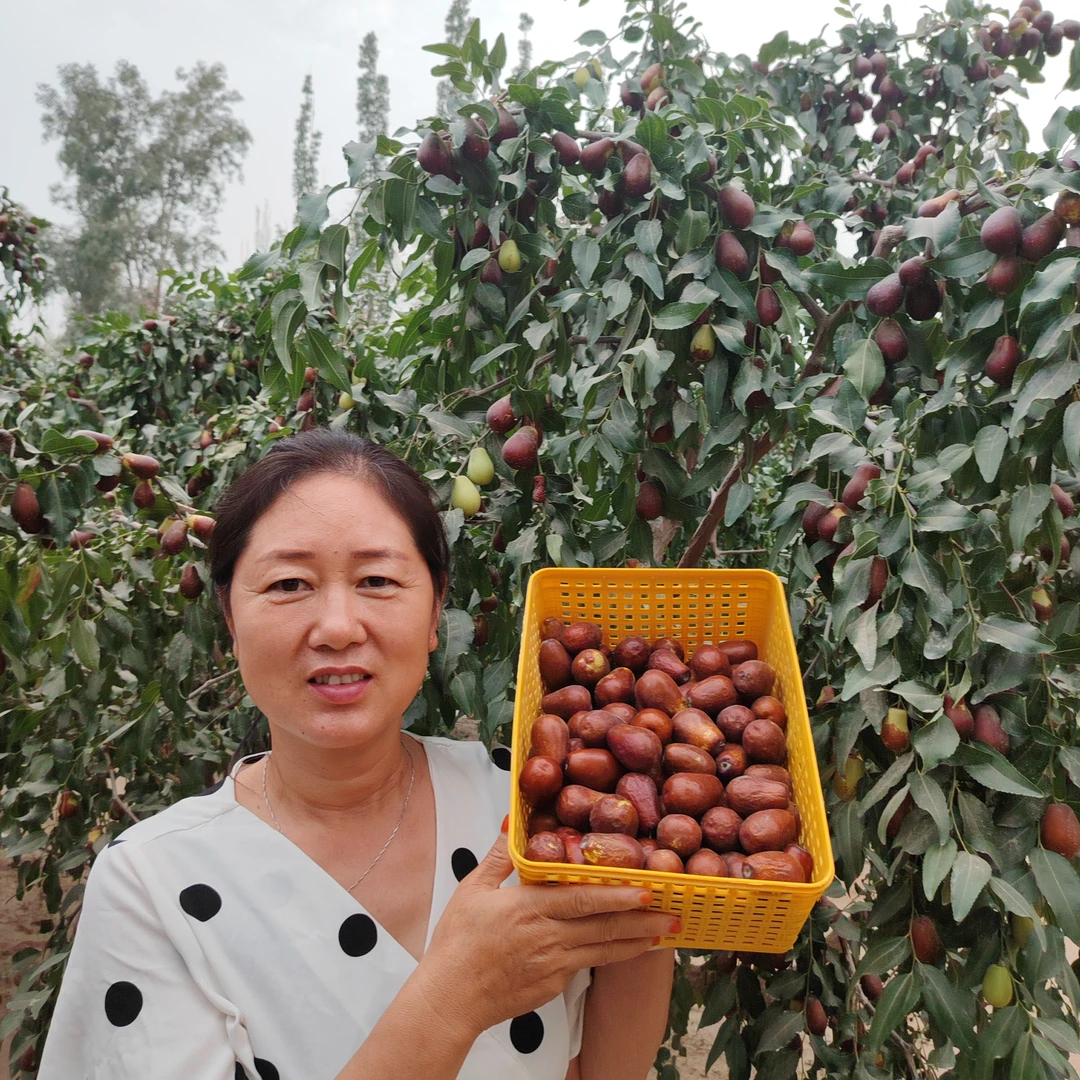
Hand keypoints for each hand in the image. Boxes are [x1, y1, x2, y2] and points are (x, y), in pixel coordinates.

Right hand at [418, 825, 676, 1037]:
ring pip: (605, 950)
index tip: (645, 889)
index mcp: (528, 907)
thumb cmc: (457, 942)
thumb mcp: (473, 889)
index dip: (616, 895)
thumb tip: (514, 822)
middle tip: (674, 913)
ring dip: (638, 941)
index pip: (582, 899)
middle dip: (643, 919)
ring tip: (667, 934)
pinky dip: (615, 957)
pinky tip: (632, 950)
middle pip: (603, 926)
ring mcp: (554, 964)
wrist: (450, 998)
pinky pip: (590, 966)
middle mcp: (547, 937)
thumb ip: (500, 856)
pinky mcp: (554, 985)